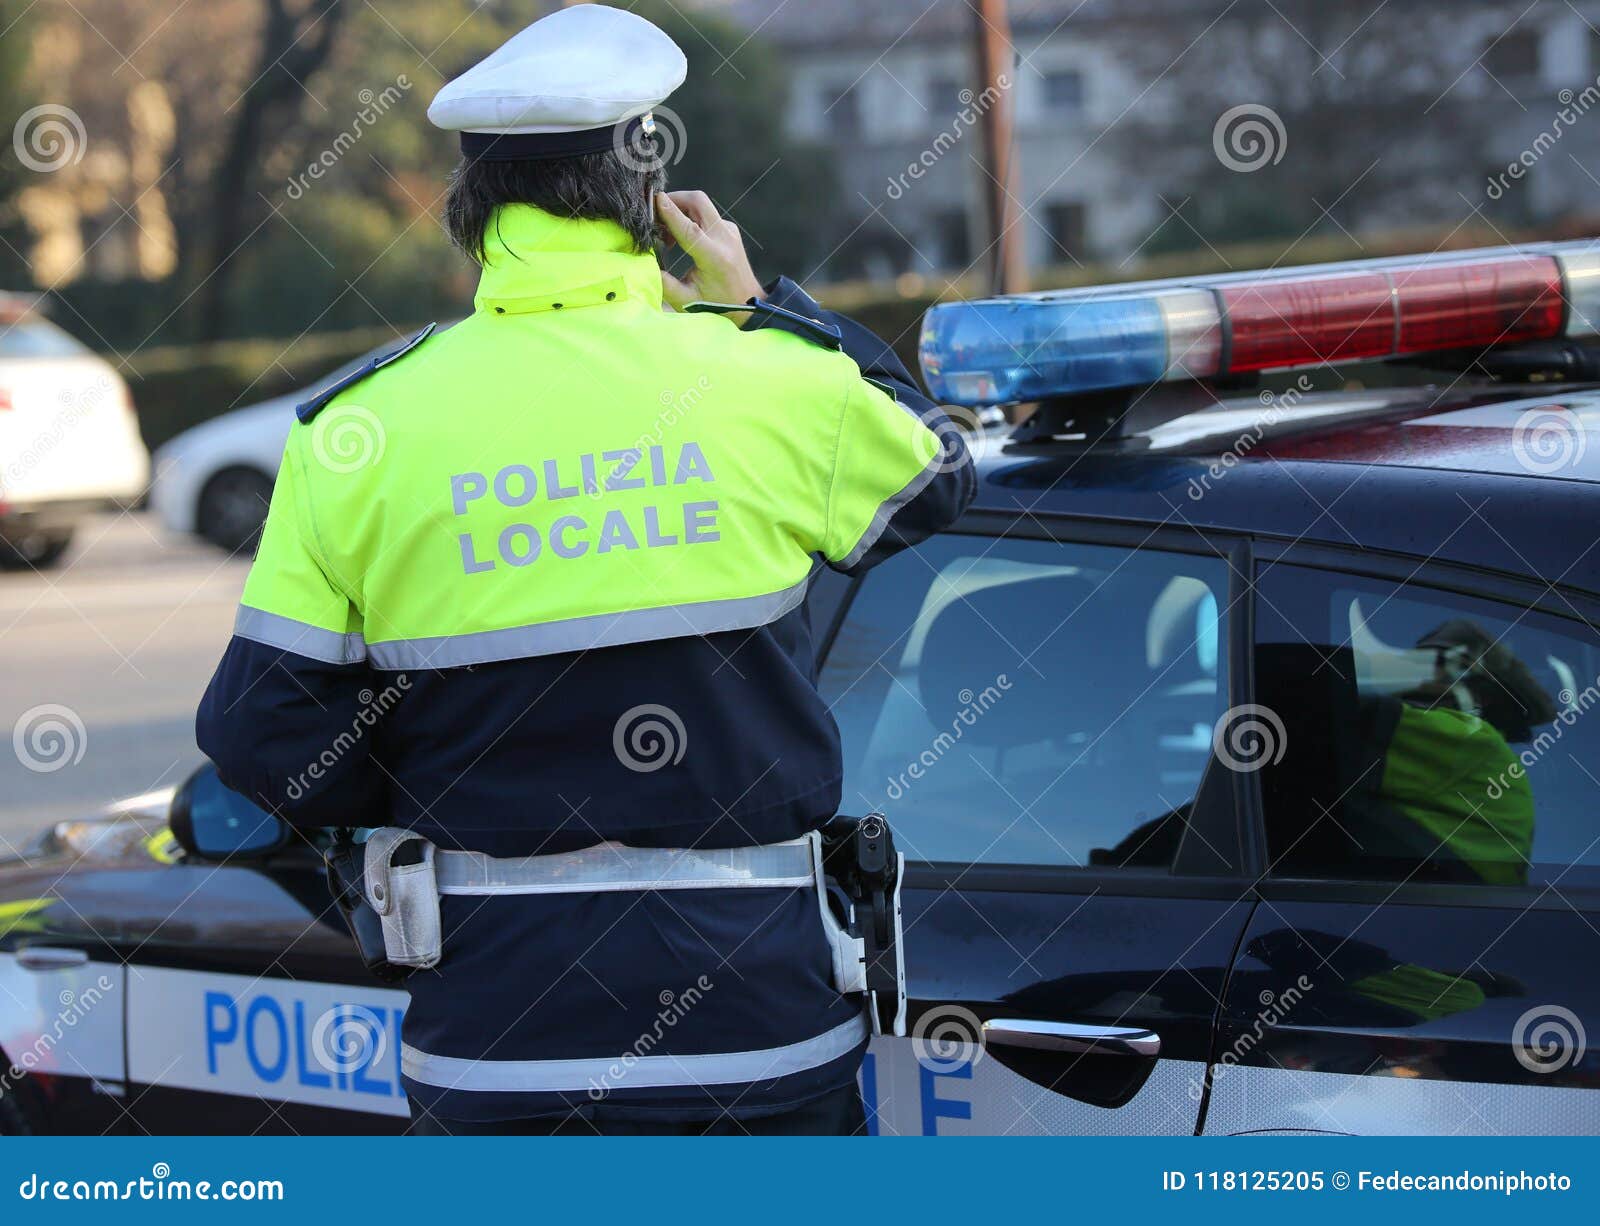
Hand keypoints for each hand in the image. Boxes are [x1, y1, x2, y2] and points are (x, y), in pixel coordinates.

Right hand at [655, 190, 763, 323]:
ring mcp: (729, 231)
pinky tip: (680, 238)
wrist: (748, 303)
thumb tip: (643, 262)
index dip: (671, 213)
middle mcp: (724, 239)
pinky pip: (706, 213)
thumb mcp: (686, 300)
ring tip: (665, 234)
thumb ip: (664, 283)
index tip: (655, 199)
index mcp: (715, 258)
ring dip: (680, 209)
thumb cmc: (717, 305)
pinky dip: (689, 217)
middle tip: (655, 213)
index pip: (690, 229)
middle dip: (675, 199)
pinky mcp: (729, 229)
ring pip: (701, 205)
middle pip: (698, 202)